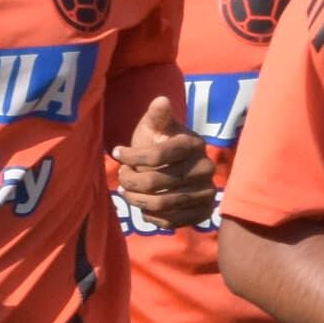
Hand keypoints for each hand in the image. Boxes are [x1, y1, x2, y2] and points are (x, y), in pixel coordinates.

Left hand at [112, 93, 217, 230]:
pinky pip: (172, 221)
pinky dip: (151, 216)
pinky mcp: (203, 211)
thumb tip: (161, 101)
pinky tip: (143, 206)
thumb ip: (157, 116)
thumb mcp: (156, 125)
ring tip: (126, 191)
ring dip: (136, 200)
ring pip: (162, 204)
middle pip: (156, 182)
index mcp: (193, 144)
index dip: (132, 156)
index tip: (117, 153)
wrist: (176, 165)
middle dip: (130, 181)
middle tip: (121, 176)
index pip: (157, 155)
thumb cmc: (159, 142)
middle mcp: (205, 168)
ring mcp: (206, 191)